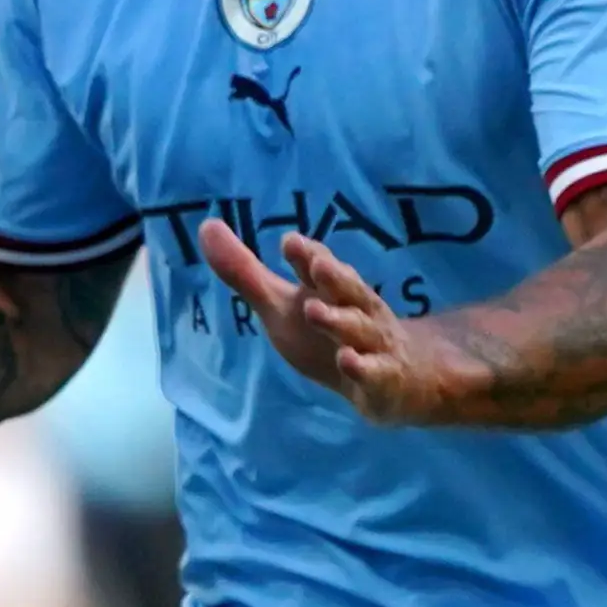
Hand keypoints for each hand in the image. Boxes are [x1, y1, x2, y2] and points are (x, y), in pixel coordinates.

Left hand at [200, 218, 487, 424]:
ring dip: (340, 320)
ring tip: (314, 311)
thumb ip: (244, 271)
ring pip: (361, 329)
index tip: (290, 243)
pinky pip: (376, 373)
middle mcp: (356, 310)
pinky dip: (364, 367)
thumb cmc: (327, 331)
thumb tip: (206, 226)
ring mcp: (374, 345)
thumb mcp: (281, 303)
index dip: (308, 255)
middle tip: (317, 265)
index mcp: (331, 289)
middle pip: (349, 289)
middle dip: (334, 276)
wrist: (400, 376)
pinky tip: (348, 361)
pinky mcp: (383, 380)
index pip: (321, 266)